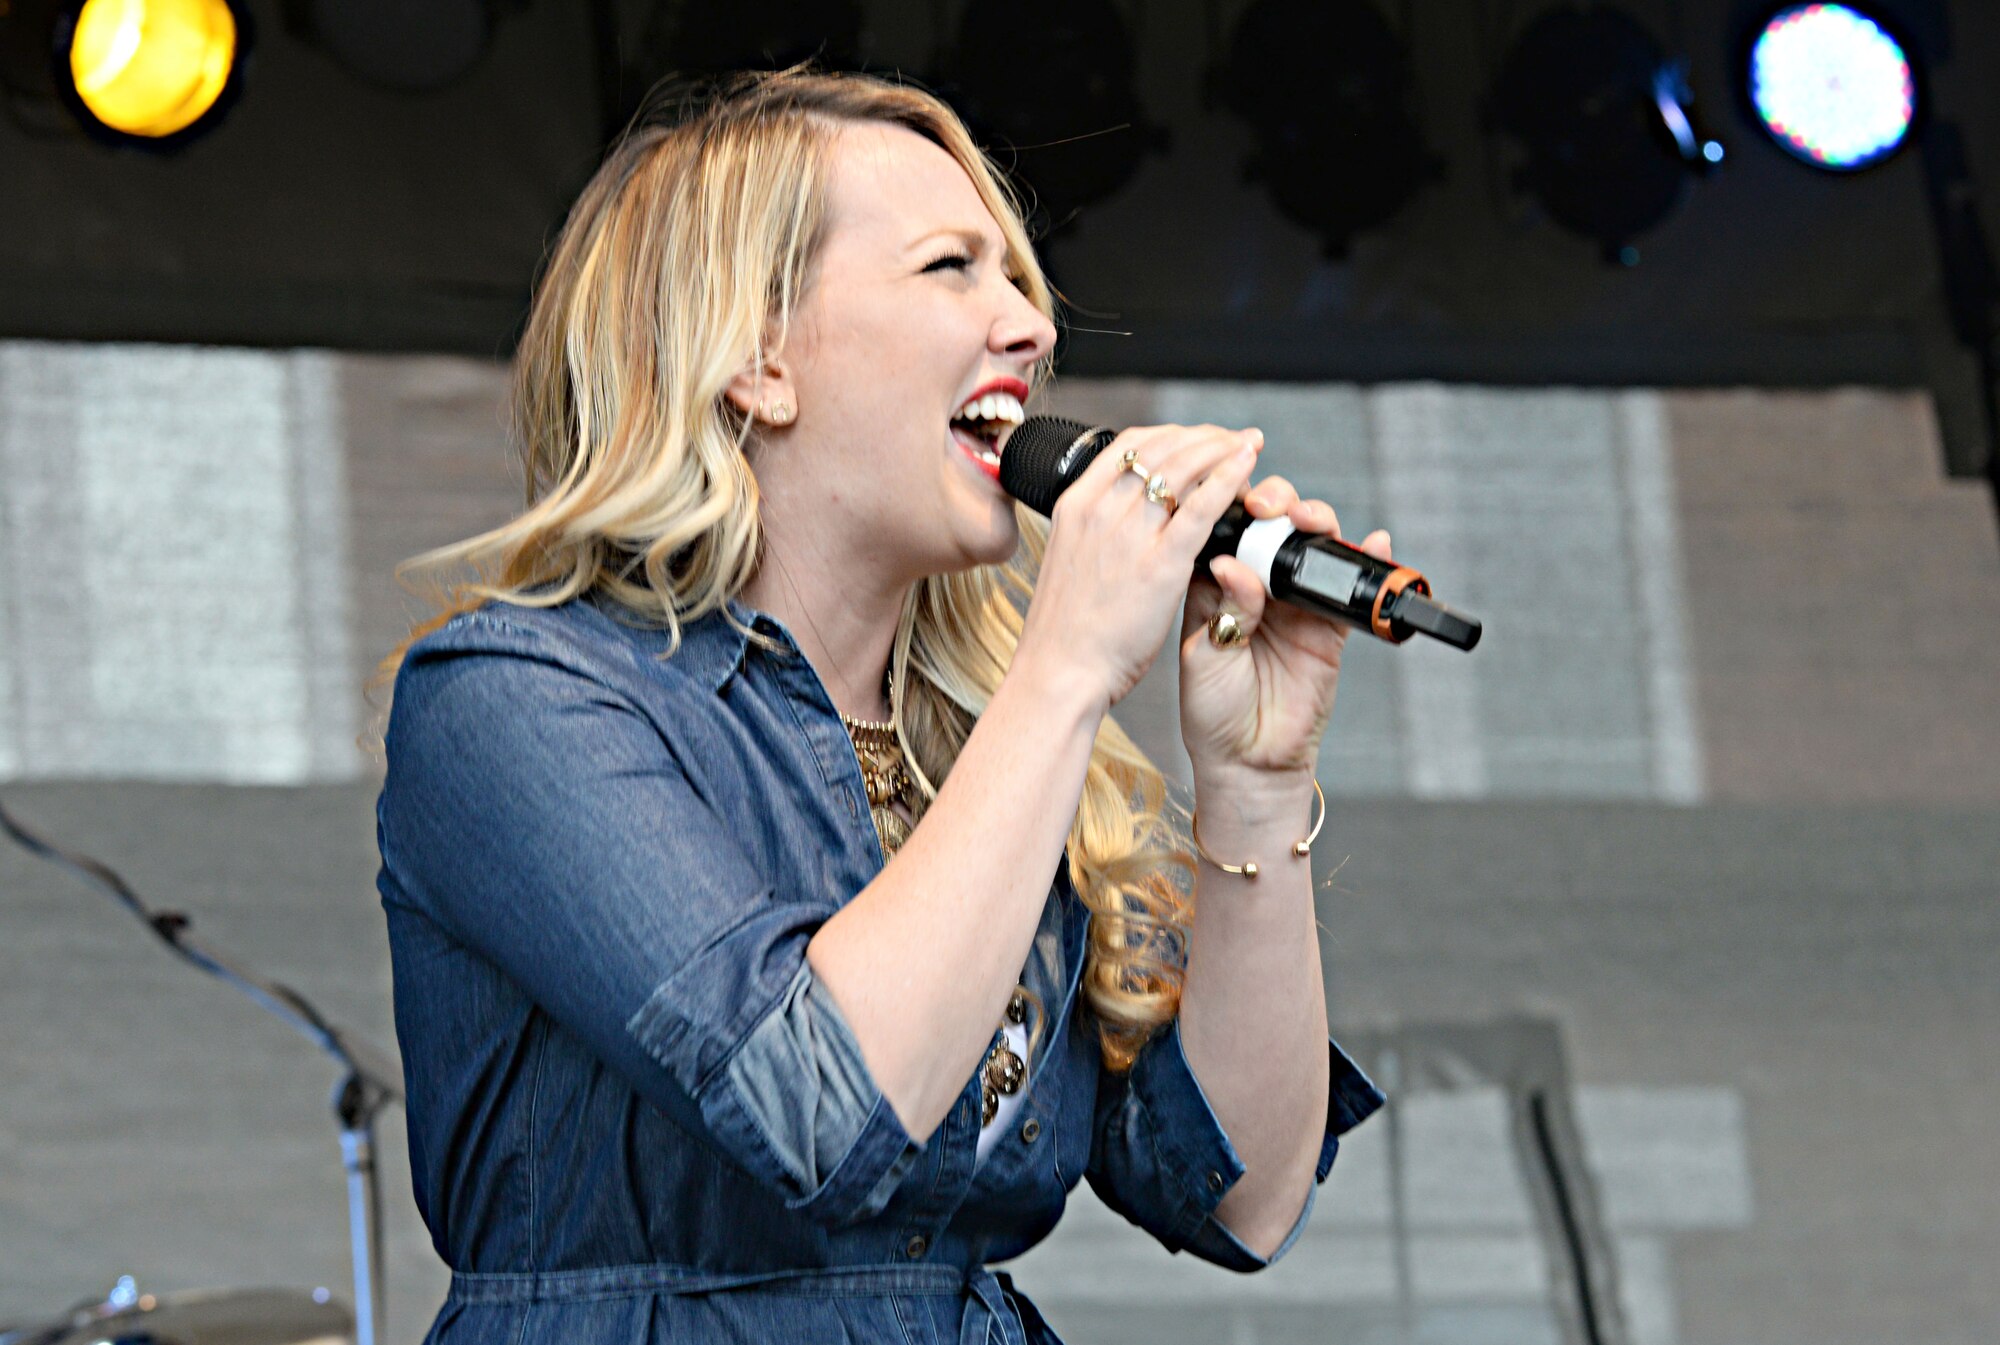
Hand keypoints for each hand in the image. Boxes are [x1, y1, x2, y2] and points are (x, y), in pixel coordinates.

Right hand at [1015, 424, 1263, 711]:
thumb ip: (1098, 534)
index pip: (1129, 445)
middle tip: (1233, 441)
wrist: (1059, 672)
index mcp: (1075, 505)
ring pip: (1185, 466)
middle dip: (1204, 437)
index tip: (1197, 440)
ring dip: (1223, 448)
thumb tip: (1128, 520)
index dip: (1172, 435)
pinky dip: (1229, 476)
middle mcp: (1100, 509)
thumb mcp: (1072, 563)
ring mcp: (1129, 534)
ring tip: (1248, 447)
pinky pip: (1202, 505)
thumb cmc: (1066, 632)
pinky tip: (1247, 465)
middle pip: (1162, 448)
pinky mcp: (1160, 563)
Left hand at [1178, 473, 1392, 784]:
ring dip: (1316, 523)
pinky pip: (1349, 590)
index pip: (1225, 530)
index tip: (1235, 492)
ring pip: (1311, 549)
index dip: (1231, 505)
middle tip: (1272, 506)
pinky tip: (1374, 542)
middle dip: (1277, 504)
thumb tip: (1235, 562)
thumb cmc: (1212, 710)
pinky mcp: (1329, 628)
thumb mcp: (1206, 654)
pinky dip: (1365, 561)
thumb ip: (1225, 607)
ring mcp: (1295, 605)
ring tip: (1312, 519)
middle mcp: (1255, 587)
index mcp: (1213, 586)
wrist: (1249, 761)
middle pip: (1272, 528)